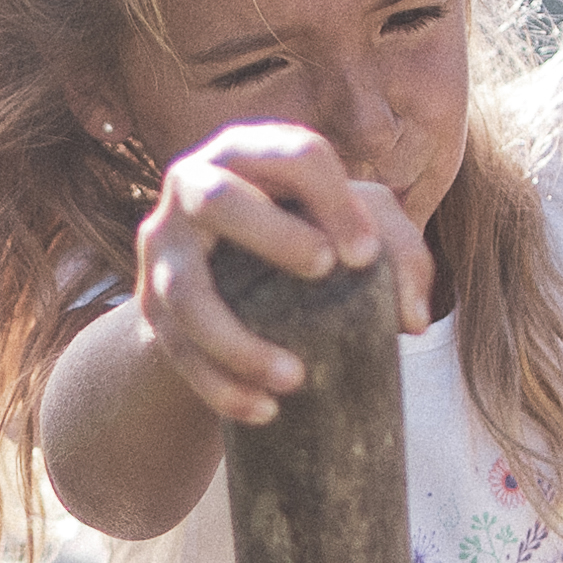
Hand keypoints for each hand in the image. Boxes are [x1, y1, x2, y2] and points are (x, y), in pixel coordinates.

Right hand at [127, 120, 430, 422]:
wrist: (227, 288)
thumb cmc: (304, 239)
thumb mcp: (353, 229)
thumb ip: (400, 255)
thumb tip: (412, 318)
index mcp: (252, 153)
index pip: (294, 155)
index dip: (334, 201)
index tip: (364, 256)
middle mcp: (195, 186)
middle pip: (218, 199)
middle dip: (272, 234)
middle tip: (326, 271)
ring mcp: (164, 247)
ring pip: (186, 291)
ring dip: (238, 341)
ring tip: (295, 379)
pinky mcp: (150, 306)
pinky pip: (177, 350)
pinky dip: (218, 385)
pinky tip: (263, 409)